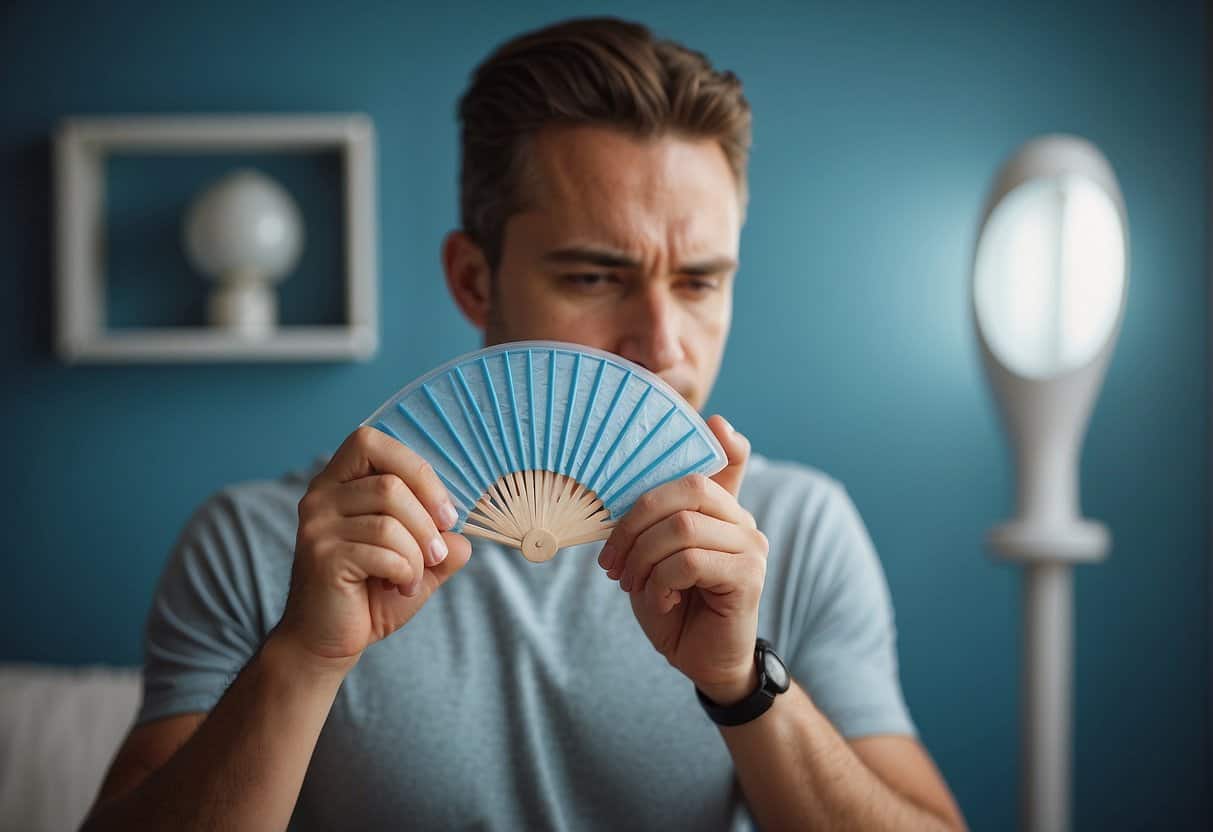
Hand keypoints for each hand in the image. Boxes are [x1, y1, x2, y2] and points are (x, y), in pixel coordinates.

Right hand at [273, 426, 472, 671]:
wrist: (326, 641)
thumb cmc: (371, 594)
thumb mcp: (416, 561)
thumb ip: (441, 541)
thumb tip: (464, 537)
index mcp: (339, 482)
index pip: (370, 441)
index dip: (416, 469)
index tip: (445, 511)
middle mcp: (320, 496)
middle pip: (391, 485)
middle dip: (427, 522)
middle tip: (436, 553)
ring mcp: (317, 526)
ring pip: (390, 520)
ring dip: (417, 554)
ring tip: (414, 577)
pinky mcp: (322, 556)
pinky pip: (383, 551)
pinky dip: (405, 572)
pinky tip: (400, 587)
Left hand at [597, 415, 767, 703]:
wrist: (700, 660)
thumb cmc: (674, 604)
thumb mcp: (655, 558)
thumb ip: (655, 523)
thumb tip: (637, 493)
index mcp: (719, 510)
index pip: (730, 462)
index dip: (725, 442)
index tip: (714, 424)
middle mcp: (741, 520)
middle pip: (690, 488)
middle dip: (637, 519)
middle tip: (612, 559)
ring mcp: (750, 548)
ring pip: (683, 528)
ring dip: (643, 558)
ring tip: (632, 585)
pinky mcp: (749, 577)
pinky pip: (691, 561)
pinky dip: (662, 581)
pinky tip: (661, 600)